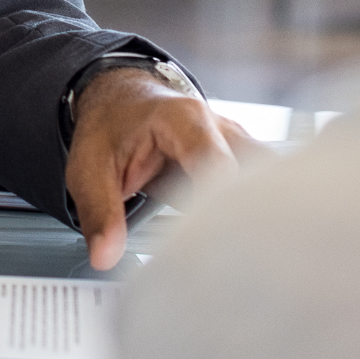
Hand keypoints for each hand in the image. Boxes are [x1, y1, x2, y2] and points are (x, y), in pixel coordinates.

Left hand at [65, 71, 247, 271]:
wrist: (119, 97)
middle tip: (228, 260)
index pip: (218, 167)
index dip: (217, 209)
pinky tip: (239, 243)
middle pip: (258, 177)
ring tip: (237, 254)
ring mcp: (236, 144)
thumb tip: (104, 256)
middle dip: (248, 219)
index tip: (205, 248)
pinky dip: (253, 215)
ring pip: (270, 182)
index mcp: (185, 120)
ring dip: (256, 216)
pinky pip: (263, 188)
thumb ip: (99, 212)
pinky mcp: (241, 160)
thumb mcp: (89, 168)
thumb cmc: (109, 125)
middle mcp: (221, 128)